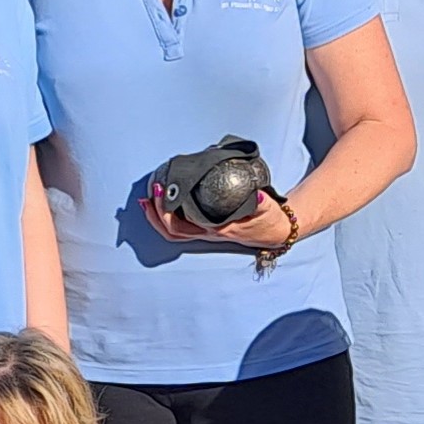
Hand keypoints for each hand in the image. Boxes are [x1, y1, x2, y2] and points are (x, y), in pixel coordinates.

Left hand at [145, 188, 299, 251]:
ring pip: (174, 232)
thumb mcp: (269, 210)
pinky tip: (164, 201)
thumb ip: (263, 203)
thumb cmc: (269, 221)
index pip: (184, 225)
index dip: (167, 210)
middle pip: (172, 231)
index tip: (162, 190)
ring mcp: (206, 232)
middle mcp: (208, 233)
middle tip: (151, 192)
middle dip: (156, 213)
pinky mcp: (207, 226)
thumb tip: (258, 195)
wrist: (275, 231)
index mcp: (217, 229)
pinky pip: (181, 225)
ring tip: (148, 199)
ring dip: (157, 217)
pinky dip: (167, 215)